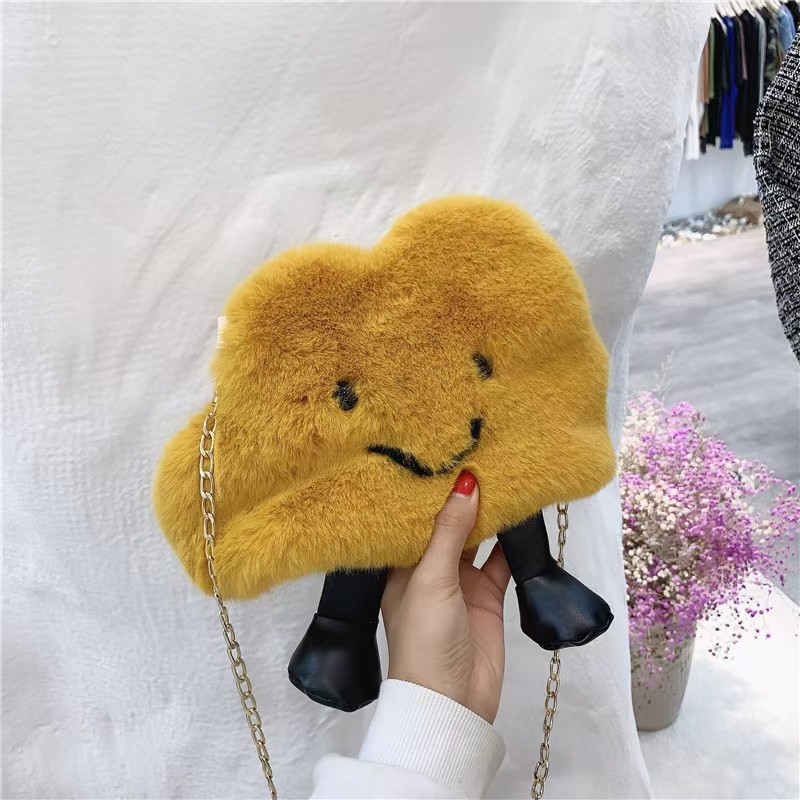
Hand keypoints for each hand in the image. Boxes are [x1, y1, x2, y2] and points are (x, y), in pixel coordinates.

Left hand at [381, 470, 510, 722]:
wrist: (452, 703)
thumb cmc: (425, 639)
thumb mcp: (431, 578)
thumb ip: (449, 531)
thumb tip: (465, 483)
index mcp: (401, 566)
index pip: (415, 520)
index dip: (428, 492)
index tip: (443, 456)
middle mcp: (429, 571)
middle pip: (448, 527)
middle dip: (462, 500)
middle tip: (480, 457)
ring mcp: (460, 584)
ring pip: (477, 540)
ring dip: (489, 517)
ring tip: (505, 477)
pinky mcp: (487, 597)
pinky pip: (501, 561)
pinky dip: (512, 543)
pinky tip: (524, 516)